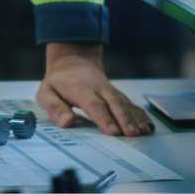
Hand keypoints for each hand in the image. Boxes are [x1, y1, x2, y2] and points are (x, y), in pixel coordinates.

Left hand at [35, 42, 153, 136]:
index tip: (113, 131)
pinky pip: (130, 104)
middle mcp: (99, 88)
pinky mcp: (117, 95)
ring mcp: (110, 91)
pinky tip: (147, 125)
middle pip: (114, 103)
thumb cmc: (59, 82)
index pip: (94, 104)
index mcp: (80, 88)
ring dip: (134, 118)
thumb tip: (66, 122)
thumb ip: (54, 107)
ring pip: (124, 103)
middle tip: (132, 134)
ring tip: (143, 131)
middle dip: (124, 119)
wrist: (73, 61)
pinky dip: (139, 114)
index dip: (104, 118)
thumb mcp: (46, 92)